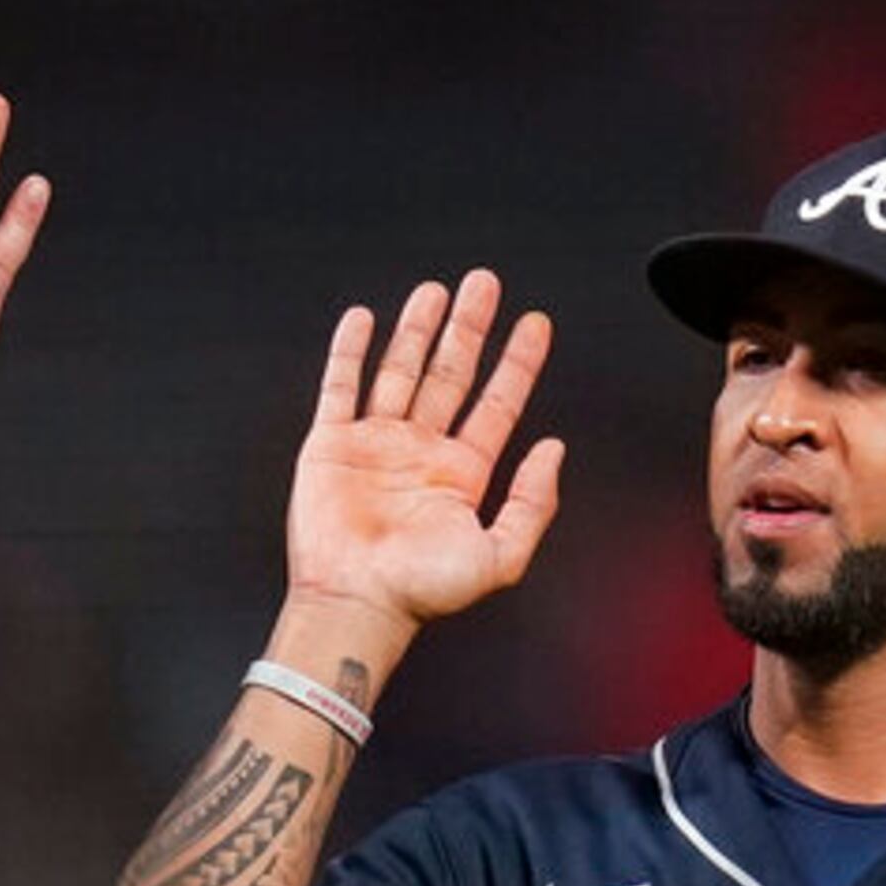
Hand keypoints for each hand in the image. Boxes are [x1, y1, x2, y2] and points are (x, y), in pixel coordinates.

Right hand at [283, 271, 562, 640]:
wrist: (355, 603)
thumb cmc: (422, 592)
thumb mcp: (501, 557)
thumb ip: (533, 504)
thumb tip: (554, 448)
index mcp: (461, 474)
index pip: (497, 404)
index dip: (518, 362)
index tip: (535, 323)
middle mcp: (419, 452)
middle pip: (450, 374)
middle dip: (469, 327)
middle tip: (485, 283)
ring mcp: (374, 445)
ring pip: (399, 371)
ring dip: (417, 329)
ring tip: (434, 290)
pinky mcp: (330, 446)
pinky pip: (340, 387)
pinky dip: (349, 352)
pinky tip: (364, 319)